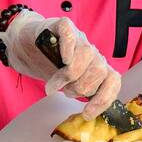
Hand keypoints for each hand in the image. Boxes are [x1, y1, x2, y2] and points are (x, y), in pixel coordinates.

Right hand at [0, 11, 120, 117]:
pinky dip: (68, 48)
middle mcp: (92, 52)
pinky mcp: (63, 27)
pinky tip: (62, 59)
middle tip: (66, 92)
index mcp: (98, 67)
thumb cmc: (51, 67)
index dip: (103, 99)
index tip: (86, 114)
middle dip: (81, 87)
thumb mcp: (68, 85)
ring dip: (69, 74)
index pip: (113, 81)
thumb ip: (80, 94)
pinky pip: (71, 35)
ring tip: (54, 84)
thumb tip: (87, 115)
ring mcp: (79, 38)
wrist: (29, 46)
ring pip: (86, 54)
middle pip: (99, 70)